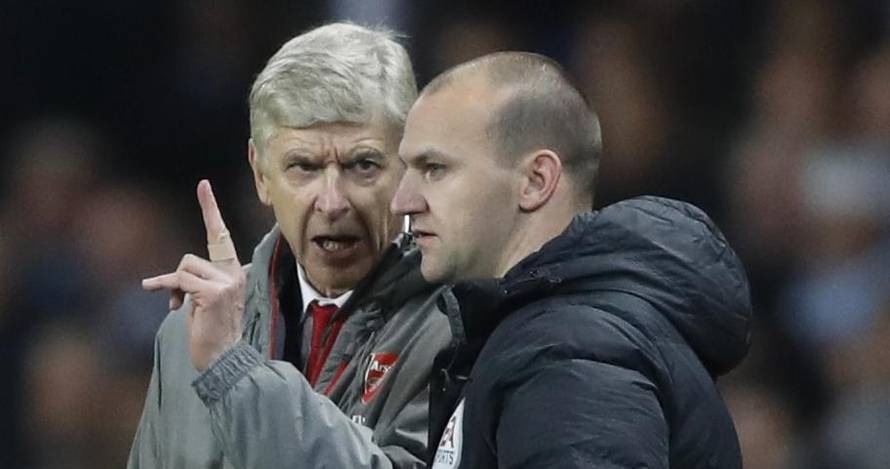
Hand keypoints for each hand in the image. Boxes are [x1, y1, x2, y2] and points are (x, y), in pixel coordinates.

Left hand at [142, 179, 246, 370]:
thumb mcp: (205, 301)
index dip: (210, 209)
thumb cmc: (211, 334)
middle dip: (177, 278)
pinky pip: (180, 281)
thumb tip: (170, 281)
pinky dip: (170, 292)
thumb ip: (197, 282)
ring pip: (185, 268)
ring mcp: (226, 283)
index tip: (203, 185)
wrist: (224, 360)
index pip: (221, 236)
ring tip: (180, 308)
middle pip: (192, 257)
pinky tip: (173, 307)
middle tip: (177, 290)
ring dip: (175, 288)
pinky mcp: (213, 293)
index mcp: (235, 273)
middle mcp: (235, 274)